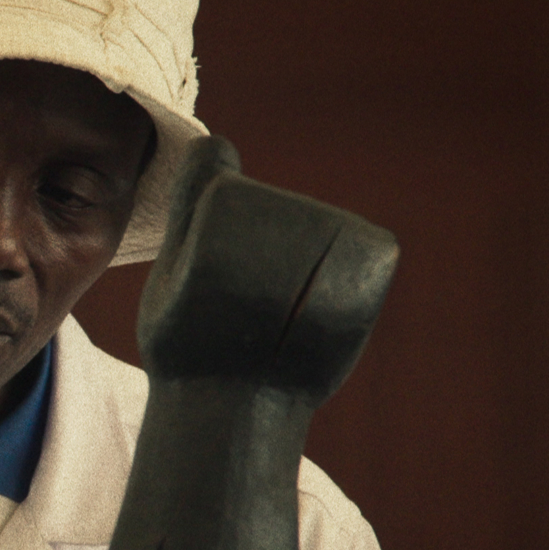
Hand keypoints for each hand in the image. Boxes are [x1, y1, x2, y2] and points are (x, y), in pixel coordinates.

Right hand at [137, 135, 398, 401]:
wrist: (237, 409)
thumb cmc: (191, 343)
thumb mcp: (173, 264)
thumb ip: (197, 197)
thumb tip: (220, 141)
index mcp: (225, 198)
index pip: (225, 198)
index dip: (212, 250)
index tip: (206, 293)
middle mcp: (286, 204)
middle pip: (277, 216)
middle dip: (265, 257)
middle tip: (242, 310)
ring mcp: (335, 229)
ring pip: (318, 234)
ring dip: (306, 273)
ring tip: (280, 319)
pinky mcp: (375, 251)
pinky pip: (362, 249)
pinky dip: (350, 278)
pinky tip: (321, 317)